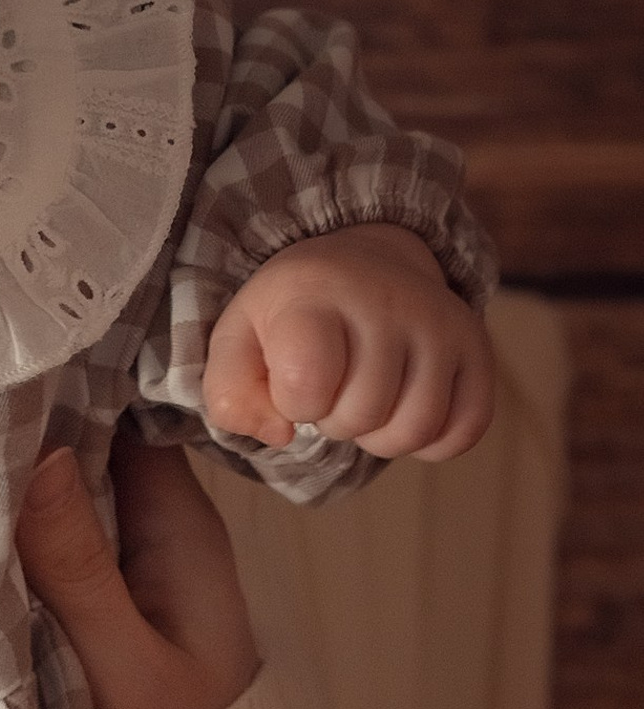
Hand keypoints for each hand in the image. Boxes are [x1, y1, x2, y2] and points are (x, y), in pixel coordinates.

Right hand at [15, 437, 257, 708]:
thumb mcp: (118, 662)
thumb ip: (77, 565)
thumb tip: (40, 456)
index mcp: (180, 528)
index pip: (126, 418)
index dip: (64, 388)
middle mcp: (155, 531)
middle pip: (87, 448)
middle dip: (28, 427)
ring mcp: (123, 564)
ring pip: (61, 494)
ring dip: (13, 479)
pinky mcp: (91, 599)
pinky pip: (48, 540)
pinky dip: (11, 528)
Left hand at [204, 223, 493, 462]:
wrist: (358, 267)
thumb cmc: (290, 318)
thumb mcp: (237, 344)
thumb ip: (230, 398)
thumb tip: (281, 434)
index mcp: (317, 294)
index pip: (307, 387)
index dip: (293, 404)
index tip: (292, 379)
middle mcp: (389, 300)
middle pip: (361, 416)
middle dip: (334, 420)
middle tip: (334, 387)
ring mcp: (442, 322)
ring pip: (414, 429)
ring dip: (380, 435)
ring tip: (366, 399)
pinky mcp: (477, 347)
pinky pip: (465, 430)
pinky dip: (433, 441)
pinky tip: (406, 409)